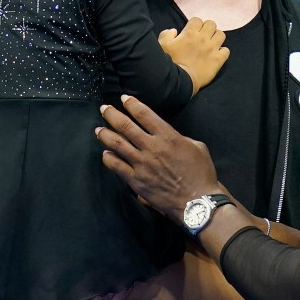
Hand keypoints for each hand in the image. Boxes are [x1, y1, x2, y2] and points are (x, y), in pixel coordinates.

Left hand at [96, 95, 220, 223]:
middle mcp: (152, 147)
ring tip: (98, 129)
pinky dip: (109, 159)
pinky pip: (117, 167)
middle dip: (112, 115)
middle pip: (126, 126)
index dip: (132, 104)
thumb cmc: (201, 172)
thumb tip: (167, 137)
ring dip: (105, 135)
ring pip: (117, 145)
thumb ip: (180, 138)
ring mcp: (142, 164)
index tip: (124, 98)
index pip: (144, 114)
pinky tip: (105, 154)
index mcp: (168, 136)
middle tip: (104, 108)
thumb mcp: (197, 146)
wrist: (197, 201)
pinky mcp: (136, 181)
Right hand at [158, 18, 229, 94]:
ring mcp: (212, 49)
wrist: (180, 81)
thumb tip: (174, 31)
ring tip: (212, 43)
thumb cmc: (170, 62)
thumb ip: (166, 35)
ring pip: (221, 35)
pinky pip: (226, 51)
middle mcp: (203, 38)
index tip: (192, 31)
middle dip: (207, 28)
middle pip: (211, 24)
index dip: (195, 24)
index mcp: (190, 33)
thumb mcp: (162, 46)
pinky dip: (222, 51)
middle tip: (203, 36)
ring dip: (216, 37)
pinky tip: (217, 55)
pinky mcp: (218, 60)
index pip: (197, 20)